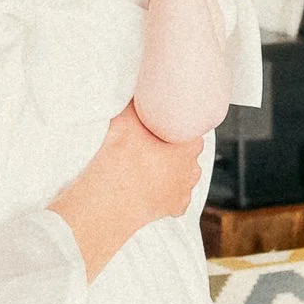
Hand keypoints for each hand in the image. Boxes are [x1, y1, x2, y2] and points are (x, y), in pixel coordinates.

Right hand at [51, 106, 203, 277]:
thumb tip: (138, 93)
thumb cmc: (119, 161)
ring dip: (172, 170)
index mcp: (188, 146)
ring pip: (184, 175)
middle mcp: (192, 168)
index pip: (192, 128)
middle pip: (188, 152)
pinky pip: (176, 196)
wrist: (110, 200)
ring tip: (151, 165)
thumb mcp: (125, 121)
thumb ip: (136, 105)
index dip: (179, 125)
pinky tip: (153, 186)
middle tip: (155, 143)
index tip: (167, 124)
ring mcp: (184, 191)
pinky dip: (167, 192)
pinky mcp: (174, 209)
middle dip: (175, 148)